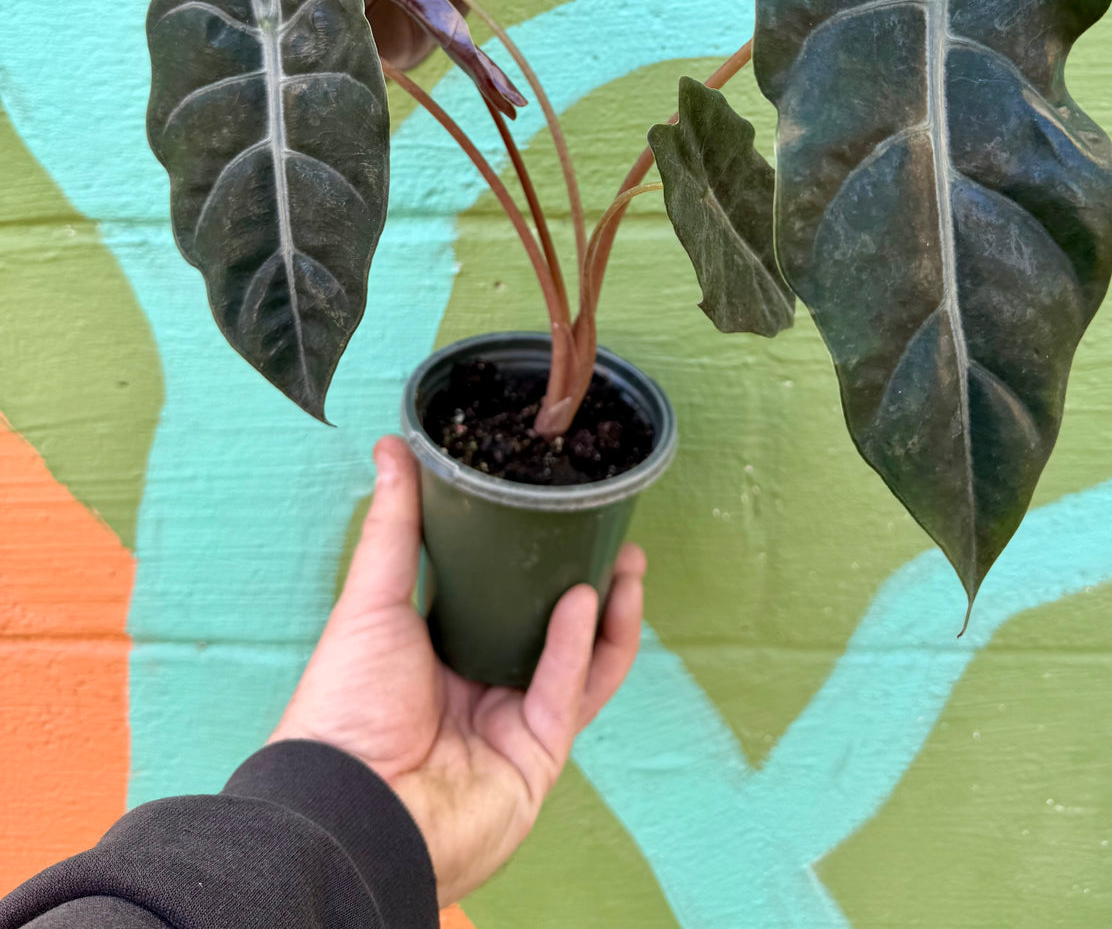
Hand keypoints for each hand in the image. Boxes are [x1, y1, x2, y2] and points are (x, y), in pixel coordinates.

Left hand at [269, 435, 646, 906]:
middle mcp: (485, 686)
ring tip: (626, 559)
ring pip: (581, 660)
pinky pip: (569, 692)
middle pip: (553, 627)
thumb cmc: (345, 708)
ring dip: (608, 611)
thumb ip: (394, 525)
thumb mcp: (372, 601)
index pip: (502, 598)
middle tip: (615, 533)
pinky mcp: (538, 755)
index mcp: (442, 653)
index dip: (536, 559)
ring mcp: (515, 723)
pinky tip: (583, 599)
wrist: (351, 806)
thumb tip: (391, 444)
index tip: (562, 512)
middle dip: (590, 581)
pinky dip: (580, 645)